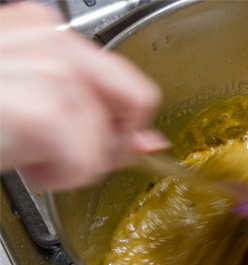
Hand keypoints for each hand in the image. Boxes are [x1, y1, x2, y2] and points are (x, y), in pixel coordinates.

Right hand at [0, 2, 163, 189]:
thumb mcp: (34, 109)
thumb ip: (95, 119)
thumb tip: (148, 143)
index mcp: (44, 29)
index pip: (124, 79)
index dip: (121, 123)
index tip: (100, 143)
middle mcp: (50, 37)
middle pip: (134, 102)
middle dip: (108, 140)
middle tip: (61, 151)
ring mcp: (50, 69)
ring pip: (106, 139)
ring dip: (72, 164)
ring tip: (26, 152)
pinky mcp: (44, 110)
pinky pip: (84, 163)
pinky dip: (58, 178)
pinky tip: (25, 163)